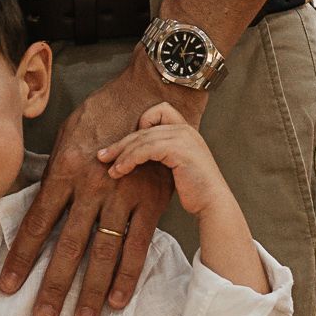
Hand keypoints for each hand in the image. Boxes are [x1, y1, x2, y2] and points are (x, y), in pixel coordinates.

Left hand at [0, 52, 196, 315]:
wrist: (149, 95)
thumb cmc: (102, 112)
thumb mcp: (67, 135)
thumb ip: (54, 172)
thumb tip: (35, 202)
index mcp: (64, 170)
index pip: (36, 224)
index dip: (21, 258)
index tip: (8, 287)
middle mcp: (90, 188)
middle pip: (67, 246)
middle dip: (53, 286)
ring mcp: (122, 197)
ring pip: (102, 253)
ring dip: (90, 290)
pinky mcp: (149, 202)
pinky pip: (137, 246)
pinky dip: (127, 275)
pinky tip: (117, 301)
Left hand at [98, 101, 227, 220]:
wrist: (213, 205)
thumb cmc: (195, 190)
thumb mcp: (177, 164)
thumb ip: (161, 153)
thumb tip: (134, 152)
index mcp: (186, 129)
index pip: (160, 110)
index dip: (142, 123)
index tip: (130, 145)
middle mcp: (185, 129)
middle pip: (144, 127)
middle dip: (121, 143)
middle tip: (102, 156)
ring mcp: (183, 137)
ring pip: (142, 138)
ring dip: (122, 153)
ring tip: (110, 169)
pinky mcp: (179, 149)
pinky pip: (146, 149)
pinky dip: (130, 159)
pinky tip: (121, 170)